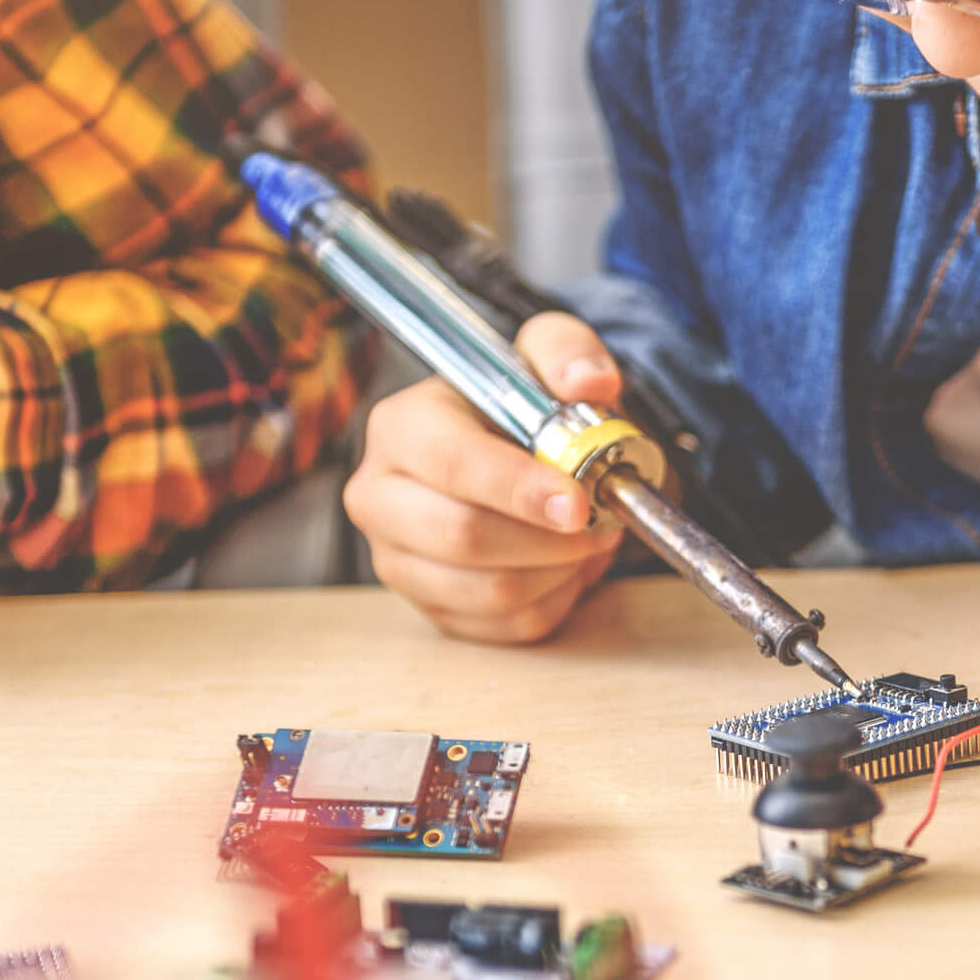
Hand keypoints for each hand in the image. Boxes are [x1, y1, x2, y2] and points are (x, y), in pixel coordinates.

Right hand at [345, 312, 624, 643]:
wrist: (508, 457)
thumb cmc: (519, 407)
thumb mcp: (544, 356)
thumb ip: (568, 352)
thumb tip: (590, 381)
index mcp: (401, 428)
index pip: (453, 465)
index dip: (519, 489)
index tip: (578, 502)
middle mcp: (380, 497)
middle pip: (463, 537)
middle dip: (548, 538)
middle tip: (600, 521)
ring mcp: (398, 560)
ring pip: (490, 591)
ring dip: (559, 571)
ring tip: (588, 539)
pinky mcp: (430, 608)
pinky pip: (505, 627)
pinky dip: (553, 601)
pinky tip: (565, 566)